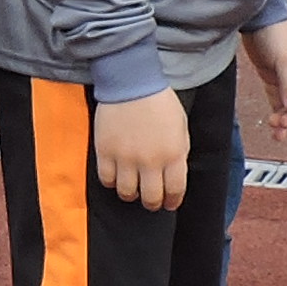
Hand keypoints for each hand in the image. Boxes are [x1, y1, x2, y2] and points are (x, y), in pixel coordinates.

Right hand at [92, 84, 190, 209]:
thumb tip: (172, 176)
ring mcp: (125, 157)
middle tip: (151, 199)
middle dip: (153, 203)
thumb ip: (178, 154)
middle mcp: (150, 160)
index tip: (169, 203)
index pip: (174, 191)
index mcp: (173, 154)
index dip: (172, 201)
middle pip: (151, 198)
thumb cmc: (159, 103)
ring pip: (127, 193)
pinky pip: (106, 179)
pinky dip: (112, 182)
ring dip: (131, 194)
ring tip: (132, 187)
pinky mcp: (105, 151)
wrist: (131, 82)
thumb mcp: (181, 128)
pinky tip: (116, 175)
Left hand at [245, 19, 286, 136]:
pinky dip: (275, 110)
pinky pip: (277, 99)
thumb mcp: (286, 59)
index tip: (285, 121)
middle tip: (276, 125)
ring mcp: (286, 77)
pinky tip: (273, 123)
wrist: (258, 15)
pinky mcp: (272, 76)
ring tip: (276, 133)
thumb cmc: (277, 32)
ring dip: (283, 119)